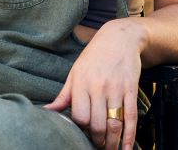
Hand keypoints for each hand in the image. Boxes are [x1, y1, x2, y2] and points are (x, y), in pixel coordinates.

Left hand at [44, 20, 145, 148]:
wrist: (120, 38)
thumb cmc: (93, 57)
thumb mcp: (74, 73)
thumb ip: (63, 96)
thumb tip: (46, 112)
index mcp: (80, 84)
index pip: (79, 116)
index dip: (81, 130)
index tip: (82, 136)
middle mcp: (98, 87)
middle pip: (97, 123)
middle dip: (97, 141)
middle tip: (98, 148)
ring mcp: (116, 89)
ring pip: (114, 123)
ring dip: (112, 142)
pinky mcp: (131, 89)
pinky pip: (131, 117)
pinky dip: (129, 135)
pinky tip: (127, 147)